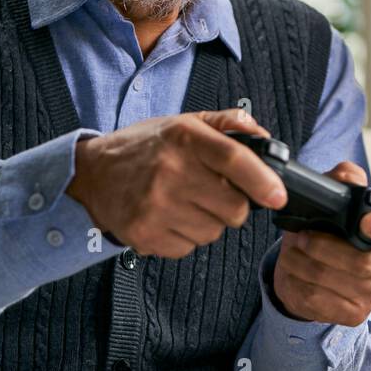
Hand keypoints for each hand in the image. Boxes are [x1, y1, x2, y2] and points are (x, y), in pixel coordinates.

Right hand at [67, 109, 286, 257]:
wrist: (91, 174)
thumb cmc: (144, 147)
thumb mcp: (183, 123)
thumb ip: (226, 123)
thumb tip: (263, 136)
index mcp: (184, 138)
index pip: (234, 159)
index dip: (263, 180)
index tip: (279, 196)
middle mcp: (170, 172)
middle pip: (234, 208)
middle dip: (234, 205)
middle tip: (213, 193)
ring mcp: (155, 206)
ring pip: (214, 232)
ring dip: (209, 222)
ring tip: (185, 202)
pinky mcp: (144, 235)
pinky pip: (189, 248)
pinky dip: (186, 237)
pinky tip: (169, 217)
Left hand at [272, 161, 370, 325]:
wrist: (311, 271)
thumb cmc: (328, 230)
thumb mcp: (334, 199)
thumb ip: (342, 178)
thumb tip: (348, 177)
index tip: (366, 223)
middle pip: (360, 262)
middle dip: (321, 246)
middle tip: (301, 236)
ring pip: (330, 279)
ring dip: (301, 261)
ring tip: (293, 250)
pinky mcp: (353, 314)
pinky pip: (315, 298)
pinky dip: (295, 280)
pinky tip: (293, 270)